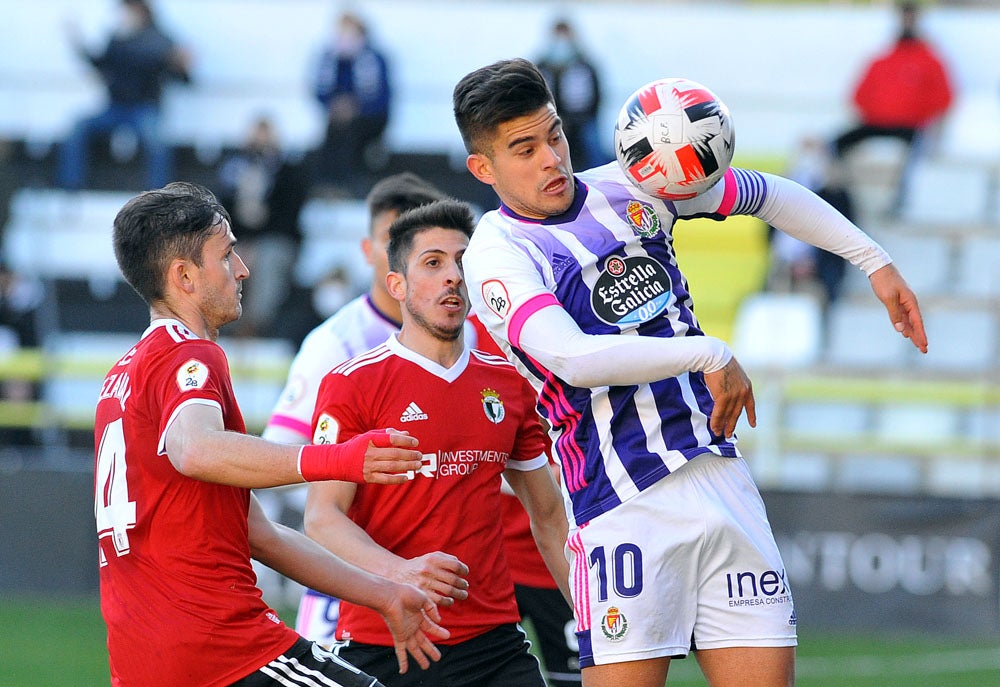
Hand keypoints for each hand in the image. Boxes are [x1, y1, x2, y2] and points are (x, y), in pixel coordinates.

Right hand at [298, 429, 420, 483]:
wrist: (337, 462)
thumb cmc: (356, 447)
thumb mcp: (369, 436)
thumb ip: (387, 434)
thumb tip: (405, 434)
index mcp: (370, 440)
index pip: (390, 438)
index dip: (405, 440)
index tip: (415, 442)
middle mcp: (369, 453)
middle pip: (394, 453)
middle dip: (409, 454)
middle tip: (419, 455)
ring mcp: (368, 466)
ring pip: (392, 466)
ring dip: (407, 466)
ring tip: (417, 465)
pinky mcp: (368, 478)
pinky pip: (386, 479)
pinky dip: (397, 478)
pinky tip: (407, 477)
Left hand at [381, 583, 448, 673]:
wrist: (391, 596)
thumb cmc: (405, 593)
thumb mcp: (424, 598)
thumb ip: (432, 609)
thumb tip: (439, 621)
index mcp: (418, 615)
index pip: (430, 627)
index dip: (439, 632)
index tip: (447, 636)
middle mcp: (412, 625)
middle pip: (423, 641)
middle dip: (430, 650)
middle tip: (437, 657)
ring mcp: (405, 632)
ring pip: (414, 649)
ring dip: (420, 658)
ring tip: (426, 666)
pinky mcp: (398, 636)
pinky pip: (400, 651)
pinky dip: (402, 661)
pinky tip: (403, 671)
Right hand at [392, 552, 469, 606]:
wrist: (398, 573)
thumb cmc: (420, 565)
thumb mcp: (430, 556)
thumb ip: (446, 559)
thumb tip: (461, 566)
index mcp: (433, 559)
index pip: (455, 565)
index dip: (463, 570)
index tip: (465, 573)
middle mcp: (428, 570)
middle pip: (453, 579)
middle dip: (463, 584)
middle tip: (465, 586)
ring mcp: (425, 583)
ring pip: (449, 590)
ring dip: (459, 594)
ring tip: (463, 594)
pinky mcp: (422, 594)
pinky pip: (439, 600)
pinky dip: (448, 602)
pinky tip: (450, 601)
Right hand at [703, 356, 755, 437]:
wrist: (715, 357)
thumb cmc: (720, 362)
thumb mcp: (733, 373)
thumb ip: (733, 384)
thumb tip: (726, 390)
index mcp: (747, 387)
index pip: (750, 404)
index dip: (751, 415)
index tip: (753, 424)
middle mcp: (743, 393)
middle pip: (737, 413)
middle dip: (732, 425)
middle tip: (728, 434)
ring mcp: (734, 395)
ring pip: (728, 415)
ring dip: (722, 425)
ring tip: (718, 433)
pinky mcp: (724, 397)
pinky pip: (719, 412)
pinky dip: (716, 421)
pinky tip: (714, 427)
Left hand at [869, 263, 927, 352]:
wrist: (879, 268)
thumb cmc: (884, 282)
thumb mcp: (889, 298)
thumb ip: (895, 314)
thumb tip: (901, 330)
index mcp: (910, 302)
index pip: (917, 322)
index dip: (921, 334)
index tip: (924, 345)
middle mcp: (909, 303)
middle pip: (916, 324)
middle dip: (919, 337)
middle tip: (923, 350)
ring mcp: (904, 303)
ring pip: (909, 322)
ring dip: (912, 333)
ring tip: (917, 345)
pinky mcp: (897, 302)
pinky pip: (903, 317)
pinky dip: (904, 326)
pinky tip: (905, 333)